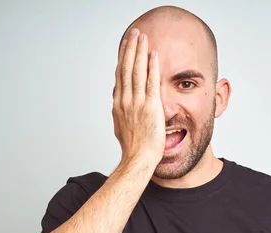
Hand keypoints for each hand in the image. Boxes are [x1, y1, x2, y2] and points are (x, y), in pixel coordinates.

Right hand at [112, 28, 164, 167]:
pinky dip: (152, 68)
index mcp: (119, 105)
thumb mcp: (121, 128)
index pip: (120, 76)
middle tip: (134, 34)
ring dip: (140, 52)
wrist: (138, 160)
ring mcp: (137, 103)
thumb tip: (117, 105)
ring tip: (142, 37)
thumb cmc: (133, 149)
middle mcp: (125, 101)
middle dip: (130, 49)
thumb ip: (120, 113)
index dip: (123, 59)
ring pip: (137, 72)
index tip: (126, 46)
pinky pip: (151, 83)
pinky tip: (153, 55)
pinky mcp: (150, 107)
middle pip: (126, 68)